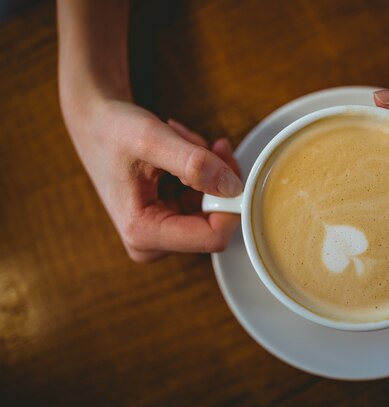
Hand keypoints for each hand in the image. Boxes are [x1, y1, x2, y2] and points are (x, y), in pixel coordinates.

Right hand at [63, 98, 242, 261]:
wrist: (95, 122)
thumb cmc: (113, 129)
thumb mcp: (152, 138)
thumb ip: (193, 163)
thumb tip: (231, 187)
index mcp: (144, 232)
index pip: (213, 237)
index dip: (230, 203)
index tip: (227, 166)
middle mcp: (153, 242)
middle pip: (216, 221)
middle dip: (216, 178)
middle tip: (201, 144)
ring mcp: (162, 232)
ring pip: (212, 206)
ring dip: (207, 169)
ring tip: (179, 142)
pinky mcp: (168, 219)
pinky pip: (204, 198)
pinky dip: (200, 170)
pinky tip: (178, 149)